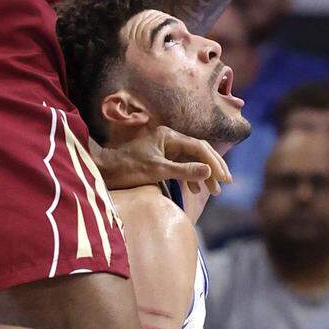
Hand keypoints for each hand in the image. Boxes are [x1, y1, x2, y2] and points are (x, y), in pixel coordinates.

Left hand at [92, 126, 231, 194]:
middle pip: (198, 151)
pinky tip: (193, 190)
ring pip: (191, 160)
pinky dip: (189, 177)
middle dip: (212, 168)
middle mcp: (168, 139)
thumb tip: (208, 171)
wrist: (104, 171)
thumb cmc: (127, 169)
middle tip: (225, 183)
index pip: (198, 147)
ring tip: (213, 191)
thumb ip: (184, 171)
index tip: (223, 178)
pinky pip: (181, 165)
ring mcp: (164, 148)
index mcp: (168, 136)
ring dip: (202, 175)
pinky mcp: (159, 159)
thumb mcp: (157, 171)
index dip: (214, 162)